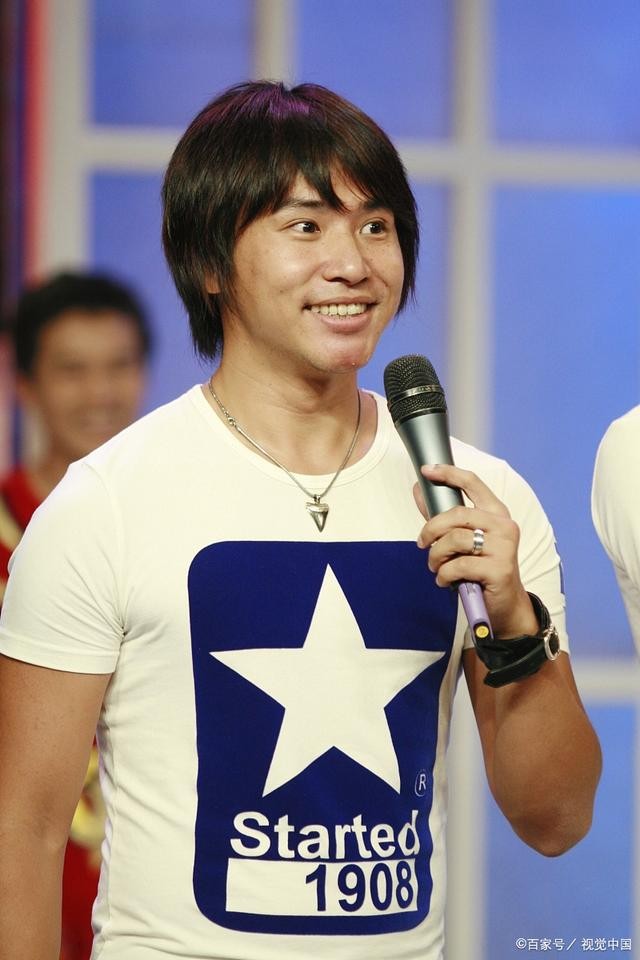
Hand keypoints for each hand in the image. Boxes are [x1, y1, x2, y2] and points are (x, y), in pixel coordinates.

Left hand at [414, 464, 537, 638]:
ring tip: (435, 566)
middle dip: (431, 529)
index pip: (473, 483)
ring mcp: (504, 547)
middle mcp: (504, 526)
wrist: (505, 604)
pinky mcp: (499, 569)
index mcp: (497, 513)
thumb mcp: (463, 540)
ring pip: (455, 540)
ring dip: (436, 556)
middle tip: (422, 544)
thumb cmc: (481, 568)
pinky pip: (458, 565)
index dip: (449, 473)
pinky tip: (445, 580)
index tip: (427, 470)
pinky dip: (444, 574)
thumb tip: (419, 490)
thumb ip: (442, 516)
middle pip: (457, 514)